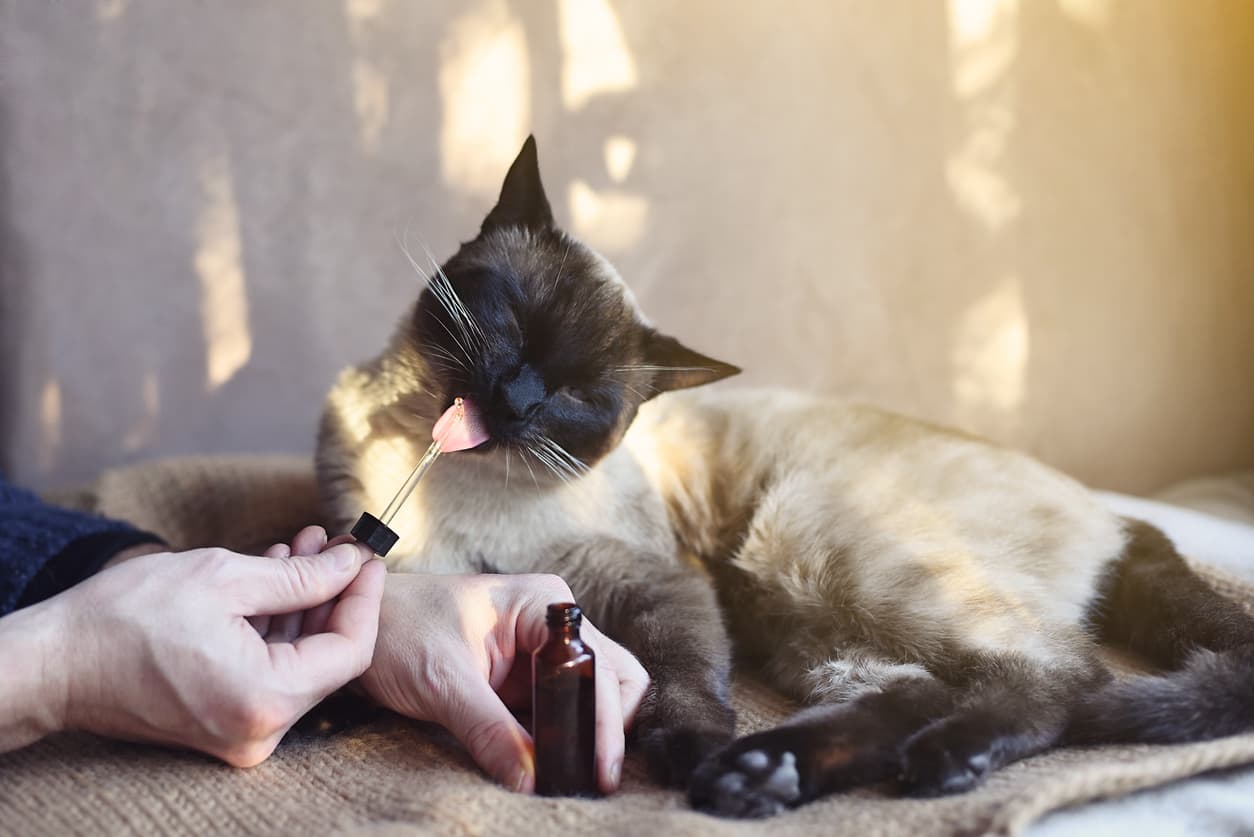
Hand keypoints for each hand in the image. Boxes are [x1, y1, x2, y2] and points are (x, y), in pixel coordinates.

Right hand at [36, 541, 384, 766]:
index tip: (366, 557)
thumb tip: (351, 564)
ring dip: (303, 605)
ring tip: (301, 547)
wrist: (54, 663)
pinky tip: (273, 578)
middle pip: (327, 659)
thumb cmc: (127, 617)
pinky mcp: (222, 724)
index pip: (351, 651)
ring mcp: (240, 733)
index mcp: (266, 698)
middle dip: (332, 595)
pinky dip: (275, 628)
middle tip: (331, 543)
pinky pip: (268, 672)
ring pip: (298, 662)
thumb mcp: (225, 578)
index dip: (364, 598)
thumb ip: (302, 576)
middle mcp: (260, 730)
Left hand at [282, 526, 650, 794]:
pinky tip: (549, 767)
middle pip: (614, 678)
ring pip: (593, 696)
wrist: (355, 622)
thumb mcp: (441, 682)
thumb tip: (531, 780)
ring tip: (568, 776)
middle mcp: (554, 621)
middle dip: (606, 728)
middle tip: (588, 777)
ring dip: (585, 735)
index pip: (600, 667)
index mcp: (544, 604)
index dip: (602, 721)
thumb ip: (489, 729)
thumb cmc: (395, 629)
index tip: (597, 770)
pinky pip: (560, 710)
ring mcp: (541, 650)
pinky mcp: (525, 677)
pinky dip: (562, 739)